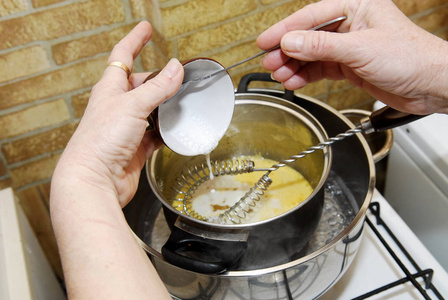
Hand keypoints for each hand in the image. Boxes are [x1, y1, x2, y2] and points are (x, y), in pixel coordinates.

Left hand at [50, 21, 181, 299]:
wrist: (96, 180)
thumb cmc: (101, 141)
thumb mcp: (132, 106)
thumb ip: (157, 87)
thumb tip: (176, 67)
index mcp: (110, 89)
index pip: (122, 56)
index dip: (135, 40)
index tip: (146, 28)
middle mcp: (117, 106)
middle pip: (142, 84)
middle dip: (159, 79)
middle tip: (179, 76)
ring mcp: (127, 126)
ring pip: (152, 109)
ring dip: (167, 107)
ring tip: (185, 103)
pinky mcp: (136, 146)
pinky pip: (156, 133)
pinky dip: (168, 131)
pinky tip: (178, 130)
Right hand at [257, 0, 447, 113]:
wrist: (431, 85)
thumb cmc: (411, 57)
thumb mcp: (360, 49)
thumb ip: (321, 45)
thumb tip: (290, 41)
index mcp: (356, 6)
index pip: (311, 17)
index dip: (285, 30)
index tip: (265, 42)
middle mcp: (350, 24)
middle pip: (307, 36)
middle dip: (287, 51)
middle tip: (269, 63)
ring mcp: (348, 46)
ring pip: (311, 54)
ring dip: (294, 66)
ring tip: (279, 75)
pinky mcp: (349, 66)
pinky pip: (320, 69)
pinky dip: (306, 76)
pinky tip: (295, 81)